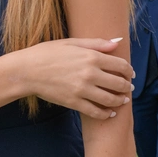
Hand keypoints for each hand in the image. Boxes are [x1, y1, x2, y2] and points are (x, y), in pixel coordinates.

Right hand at [4, 38, 134, 119]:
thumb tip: (117, 42)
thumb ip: (97, 43)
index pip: (120, 66)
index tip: (130, 74)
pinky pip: (95, 112)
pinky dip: (106, 114)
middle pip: (119, 84)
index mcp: (92, 57)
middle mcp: (90, 74)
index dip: (128, 71)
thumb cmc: (48, 53)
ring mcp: (82, 90)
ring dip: (119, 101)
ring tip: (122, 100)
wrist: (27, 71)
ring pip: (110, 100)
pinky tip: (109, 113)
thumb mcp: (73, 42)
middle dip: (127, 87)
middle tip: (128, 88)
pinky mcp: (74, 102)